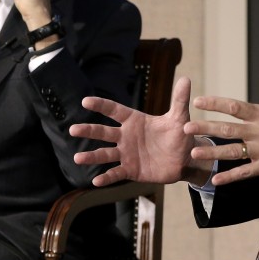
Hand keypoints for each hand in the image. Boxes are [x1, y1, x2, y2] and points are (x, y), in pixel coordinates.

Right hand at [71, 77, 213, 186]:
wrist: (184, 158)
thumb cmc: (179, 135)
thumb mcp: (179, 117)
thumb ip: (179, 100)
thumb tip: (185, 79)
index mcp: (135, 121)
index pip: (114, 110)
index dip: (101, 105)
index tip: (86, 101)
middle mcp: (126, 136)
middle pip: (104, 132)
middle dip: (88, 130)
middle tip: (73, 129)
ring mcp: (127, 154)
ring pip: (105, 154)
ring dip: (91, 156)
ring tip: (77, 158)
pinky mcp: (131, 169)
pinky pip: (116, 173)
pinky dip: (106, 177)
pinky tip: (95, 180)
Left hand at [184, 51, 258, 185]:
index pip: (235, 106)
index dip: (215, 103)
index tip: (198, 101)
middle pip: (228, 129)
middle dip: (206, 127)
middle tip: (185, 128)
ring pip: (233, 151)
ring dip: (213, 152)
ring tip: (194, 151)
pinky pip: (245, 172)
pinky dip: (230, 177)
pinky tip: (215, 179)